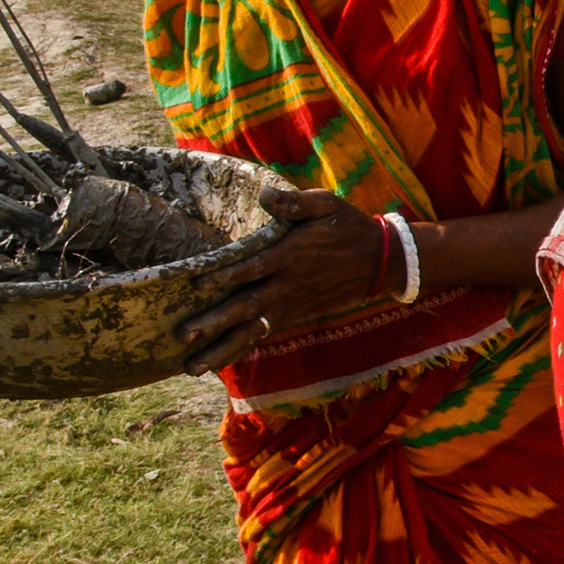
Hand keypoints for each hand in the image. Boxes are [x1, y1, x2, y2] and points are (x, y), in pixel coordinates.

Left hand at [177, 184, 390, 372]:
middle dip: (215, 322)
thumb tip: (265, 195)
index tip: (197, 285)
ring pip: (252, 331)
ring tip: (192, 368)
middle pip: (247, 307)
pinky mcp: (294, 315)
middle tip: (183, 335)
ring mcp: (291, 304)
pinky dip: (239, 351)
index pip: (254, 267)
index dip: (226, 276)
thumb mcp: (327, 204)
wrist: (380, 261)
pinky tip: (216, 363)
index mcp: (293, 254)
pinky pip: (263, 335)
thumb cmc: (348, 226)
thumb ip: (296, 202)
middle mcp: (288, 285)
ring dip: (221, 349)